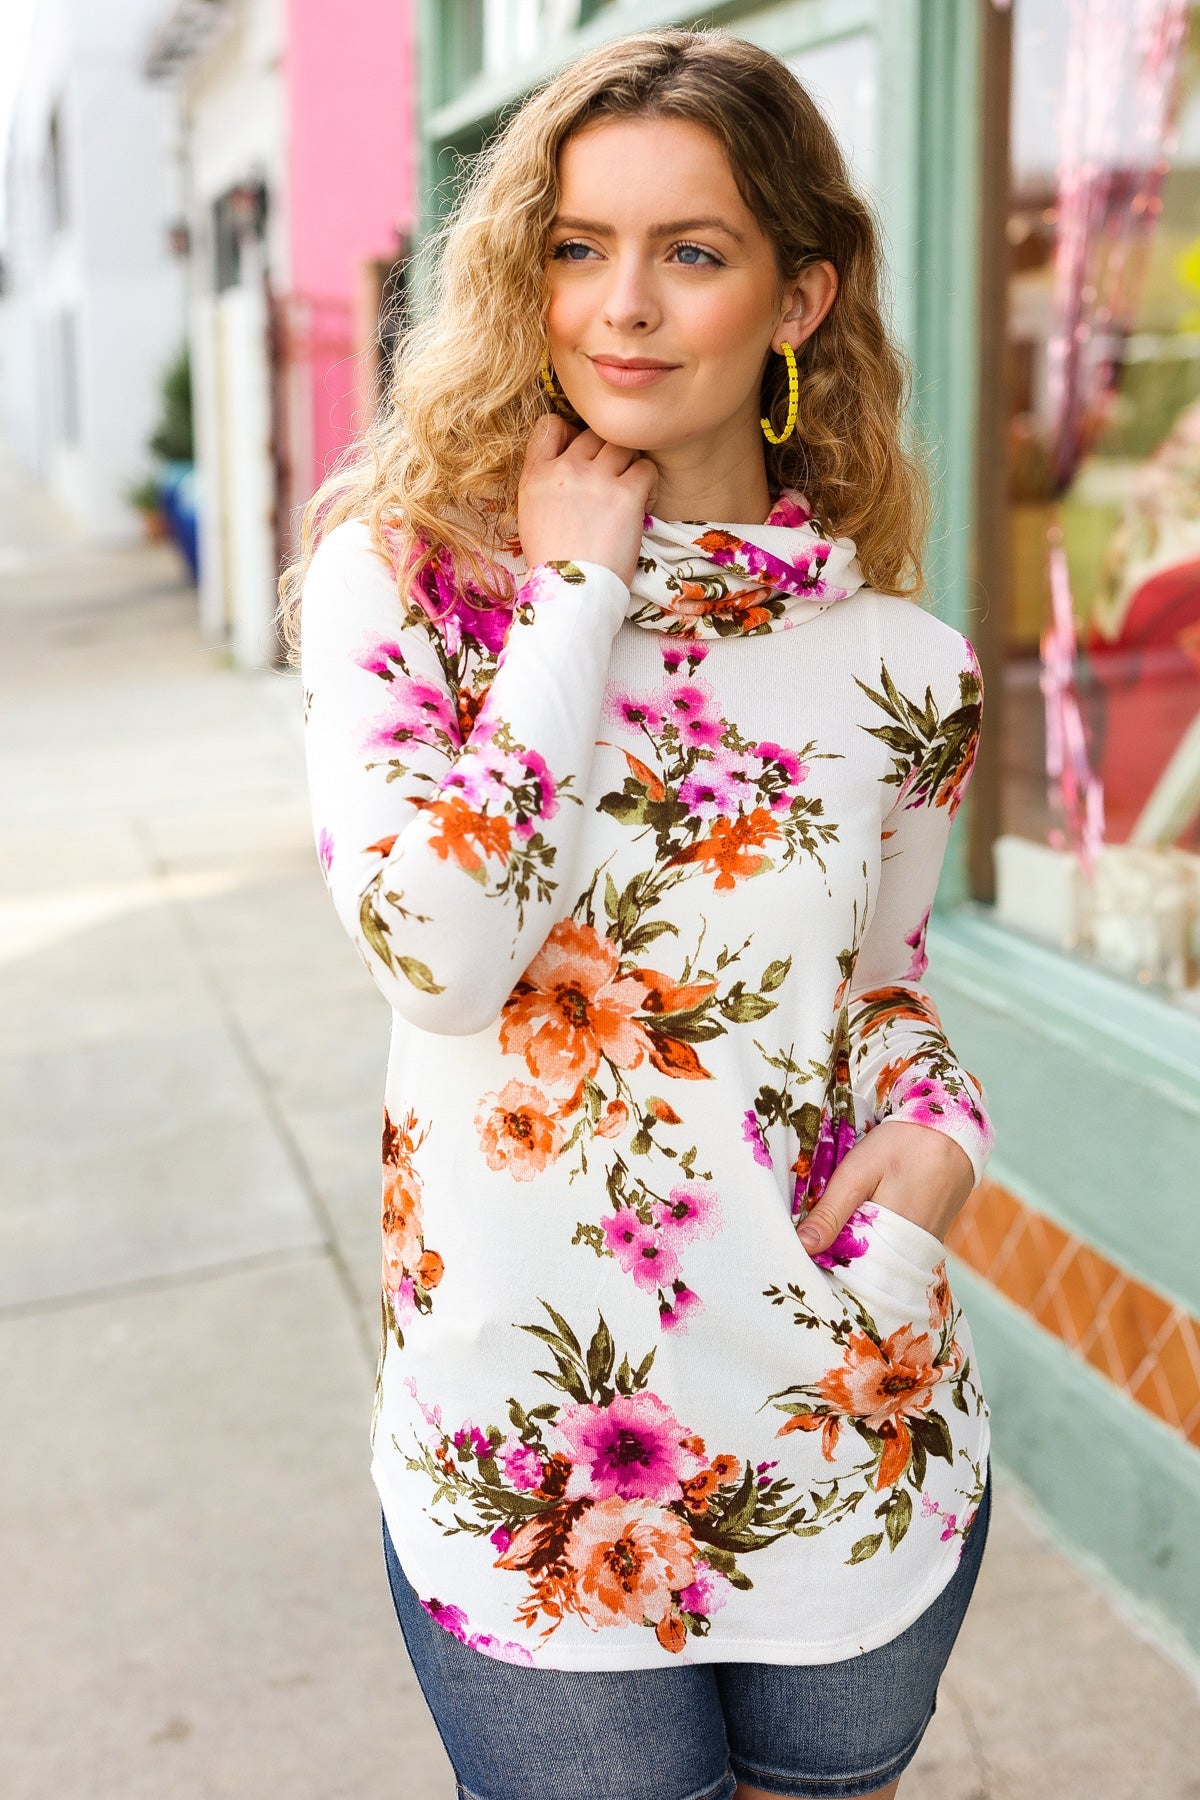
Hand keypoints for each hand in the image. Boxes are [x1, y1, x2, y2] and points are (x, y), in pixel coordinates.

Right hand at [517, 414, 658, 589]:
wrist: (571, 592)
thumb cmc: (554, 563)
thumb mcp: (531, 516)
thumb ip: (544, 483)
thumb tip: (567, 463)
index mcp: (536, 475)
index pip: (551, 425)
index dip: (569, 433)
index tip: (581, 455)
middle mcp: (565, 470)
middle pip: (594, 434)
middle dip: (605, 452)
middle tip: (612, 479)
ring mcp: (596, 479)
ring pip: (623, 446)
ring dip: (630, 464)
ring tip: (629, 491)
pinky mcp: (626, 494)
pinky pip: (647, 468)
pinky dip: (649, 484)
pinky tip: (642, 505)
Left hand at [796, 1120, 975, 1253]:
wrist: (954, 1131)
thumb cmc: (904, 1145)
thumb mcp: (858, 1173)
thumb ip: (831, 1212)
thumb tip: (803, 1247)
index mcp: (890, 1243)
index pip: (846, 1271)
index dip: (822, 1260)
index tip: (800, 1250)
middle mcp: (910, 1254)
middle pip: (864, 1269)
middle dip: (838, 1255)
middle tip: (812, 1237)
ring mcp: (923, 1248)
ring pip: (878, 1259)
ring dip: (856, 1247)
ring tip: (834, 1228)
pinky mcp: (928, 1239)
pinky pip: (895, 1249)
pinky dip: (875, 1239)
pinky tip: (861, 1221)